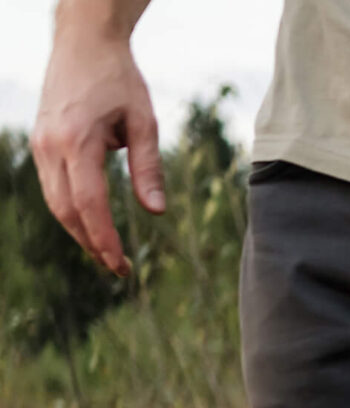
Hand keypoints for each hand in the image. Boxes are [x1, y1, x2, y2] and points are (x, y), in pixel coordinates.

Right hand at [31, 26, 166, 276]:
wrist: (83, 43)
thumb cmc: (119, 80)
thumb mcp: (144, 122)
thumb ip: (149, 168)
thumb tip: (155, 212)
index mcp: (77, 141)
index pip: (89, 205)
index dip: (104, 239)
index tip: (121, 265)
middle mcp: (50, 145)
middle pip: (67, 210)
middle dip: (92, 243)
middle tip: (120, 268)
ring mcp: (40, 143)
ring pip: (55, 202)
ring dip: (80, 231)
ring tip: (108, 253)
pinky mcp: (40, 142)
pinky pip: (52, 186)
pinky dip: (71, 210)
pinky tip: (92, 225)